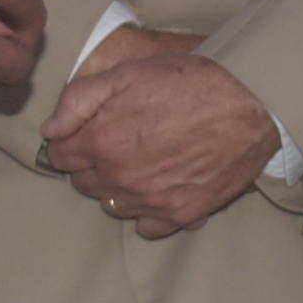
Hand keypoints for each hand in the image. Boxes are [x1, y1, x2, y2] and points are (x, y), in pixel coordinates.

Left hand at [42, 45, 277, 236]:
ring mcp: (153, 201)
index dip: (68, 142)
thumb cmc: (186, 81)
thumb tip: (50, 131)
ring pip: (111, 205)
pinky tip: (157, 189)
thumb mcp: (123, 75)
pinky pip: (147, 227)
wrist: (251, 102)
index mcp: (102, 142)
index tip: (83, 133)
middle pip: (83, 182)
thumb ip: (76, 102)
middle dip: (89, 163)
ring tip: (136, 164)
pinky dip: (146, 212)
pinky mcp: (184, 214)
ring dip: (115, 188)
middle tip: (112, 143)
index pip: (60, 156)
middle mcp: (123, 178)